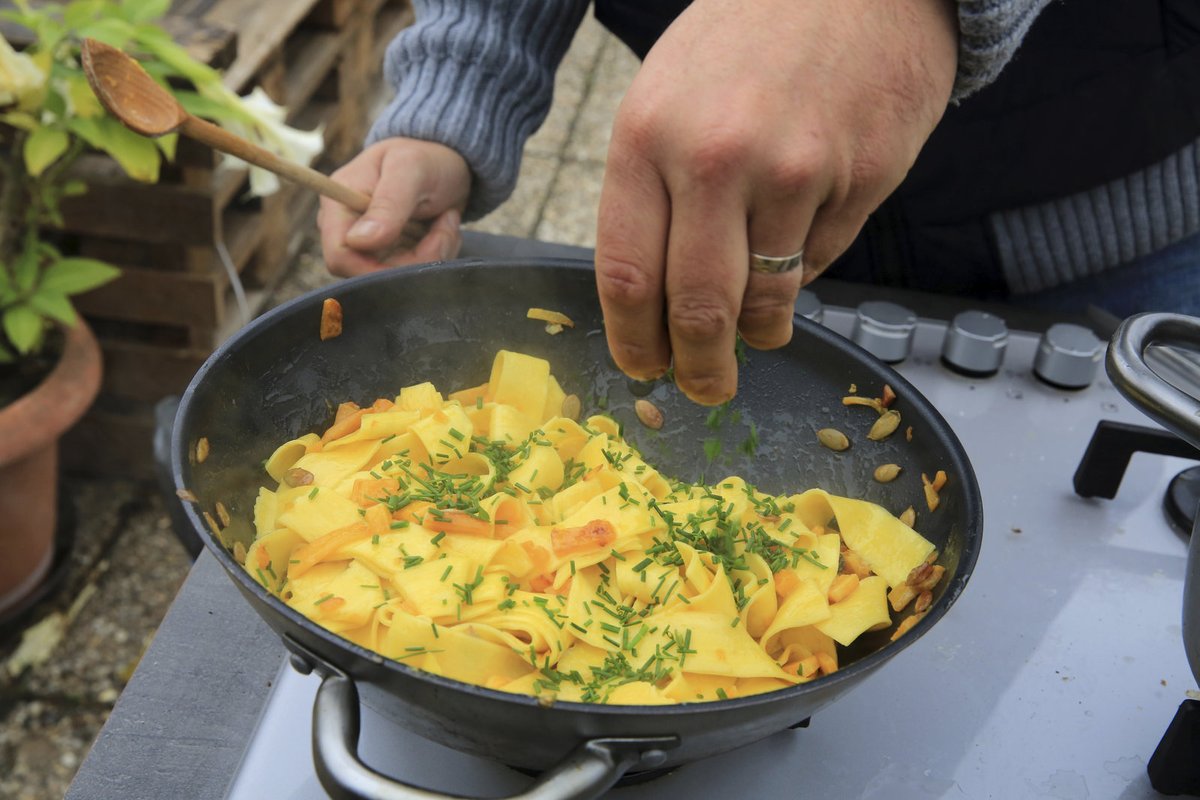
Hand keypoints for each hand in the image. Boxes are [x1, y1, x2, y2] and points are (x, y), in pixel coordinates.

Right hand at [318, 138, 472, 276]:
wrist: (448, 159)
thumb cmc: (425, 156)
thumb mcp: (410, 170)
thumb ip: (387, 204)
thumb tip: (359, 241)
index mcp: (338, 205)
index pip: (340, 257)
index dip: (375, 268)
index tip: (419, 250)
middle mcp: (348, 229)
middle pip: (372, 273)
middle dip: (416, 258)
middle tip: (446, 227)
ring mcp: (370, 245)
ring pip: (397, 276)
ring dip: (433, 254)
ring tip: (448, 221)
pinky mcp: (393, 254)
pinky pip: (413, 272)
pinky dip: (437, 255)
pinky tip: (445, 228)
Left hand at [594, 0, 956, 403]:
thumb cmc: (746, 38)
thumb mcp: (666, 97)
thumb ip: (653, 193)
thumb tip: (656, 299)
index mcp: (646, 137)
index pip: (627, 276)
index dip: (633, 342)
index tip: (643, 369)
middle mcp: (715, 159)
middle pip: (698, 310)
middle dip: (698, 369)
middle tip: (704, 389)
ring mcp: (795, 171)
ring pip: (768, 299)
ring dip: (759, 333)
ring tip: (758, 332)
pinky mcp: (862, 179)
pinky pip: (823, 261)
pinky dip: (805, 271)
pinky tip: (802, 236)